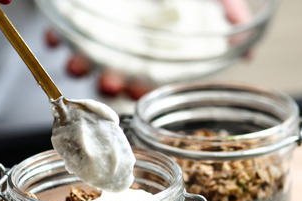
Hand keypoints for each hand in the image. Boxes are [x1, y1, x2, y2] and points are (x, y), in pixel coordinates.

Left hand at [45, 0, 252, 99]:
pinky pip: (59, 28)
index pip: (147, 71)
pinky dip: (54, 36)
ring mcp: (97, 24)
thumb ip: (226, 6)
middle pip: (113, 69)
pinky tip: (52, 37)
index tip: (138, 90)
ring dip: (79, 66)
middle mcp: (124, 35)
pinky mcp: (74, 10)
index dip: (142, 85)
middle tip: (109, 82)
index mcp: (151, 37)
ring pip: (84, 54)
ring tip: (77, 65)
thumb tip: (248, 47)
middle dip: (109, 82)